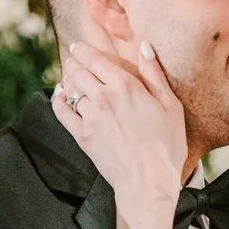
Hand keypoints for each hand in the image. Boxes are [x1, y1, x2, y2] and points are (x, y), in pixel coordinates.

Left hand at [53, 39, 187, 222]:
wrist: (148, 182)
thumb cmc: (165, 146)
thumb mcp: (171, 106)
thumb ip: (154, 74)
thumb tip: (144, 46)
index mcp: (126, 85)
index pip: (94, 58)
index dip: (82, 49)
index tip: (78, 47)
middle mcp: (104, 96)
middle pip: (78, 70)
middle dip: (74, 63)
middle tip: (73, 61)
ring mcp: (90, 117)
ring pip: (70, 88)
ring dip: (68, 80)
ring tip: (69, 77)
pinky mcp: (82, 135)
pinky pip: (61, 110)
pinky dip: (58, 99)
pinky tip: (60, 94)